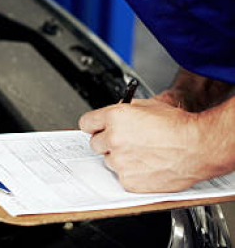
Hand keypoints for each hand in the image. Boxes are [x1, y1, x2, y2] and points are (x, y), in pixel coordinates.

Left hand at [79, 99, 205, 191]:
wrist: (198, 147)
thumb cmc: (179, 126)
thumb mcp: (149, 105)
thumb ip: (124, 110)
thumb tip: (113, 116)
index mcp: (115, 117)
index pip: (86, 123)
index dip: (94, 126)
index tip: (96, 129)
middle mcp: (113, 139)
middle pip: (95, 143)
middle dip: (107, 142)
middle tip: (126, 142)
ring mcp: (120, 161)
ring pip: (109, 160)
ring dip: (120, 158)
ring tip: (144, 154)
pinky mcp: (128, 180)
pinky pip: (122, 176)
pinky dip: (132, 173)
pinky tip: (148, 166)